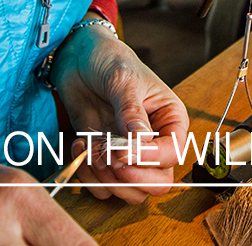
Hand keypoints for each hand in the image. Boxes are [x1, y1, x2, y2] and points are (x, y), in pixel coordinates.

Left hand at [52, 24, 187, 203]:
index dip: (149, 159)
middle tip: (107, 156)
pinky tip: (79, 144)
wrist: (79, 58)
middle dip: (130, 178)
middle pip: (158, 183)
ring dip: (105, 178)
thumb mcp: (123, 80)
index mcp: (170, 119)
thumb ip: (131, 112)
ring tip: (90, 148)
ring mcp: (128, 153)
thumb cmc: (110, 61)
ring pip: (130, 192)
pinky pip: (102, 186)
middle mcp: (153, 141)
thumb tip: (140, 141)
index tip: (121, 152)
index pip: (173, 154)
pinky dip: (87, 174)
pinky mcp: (105, 158)